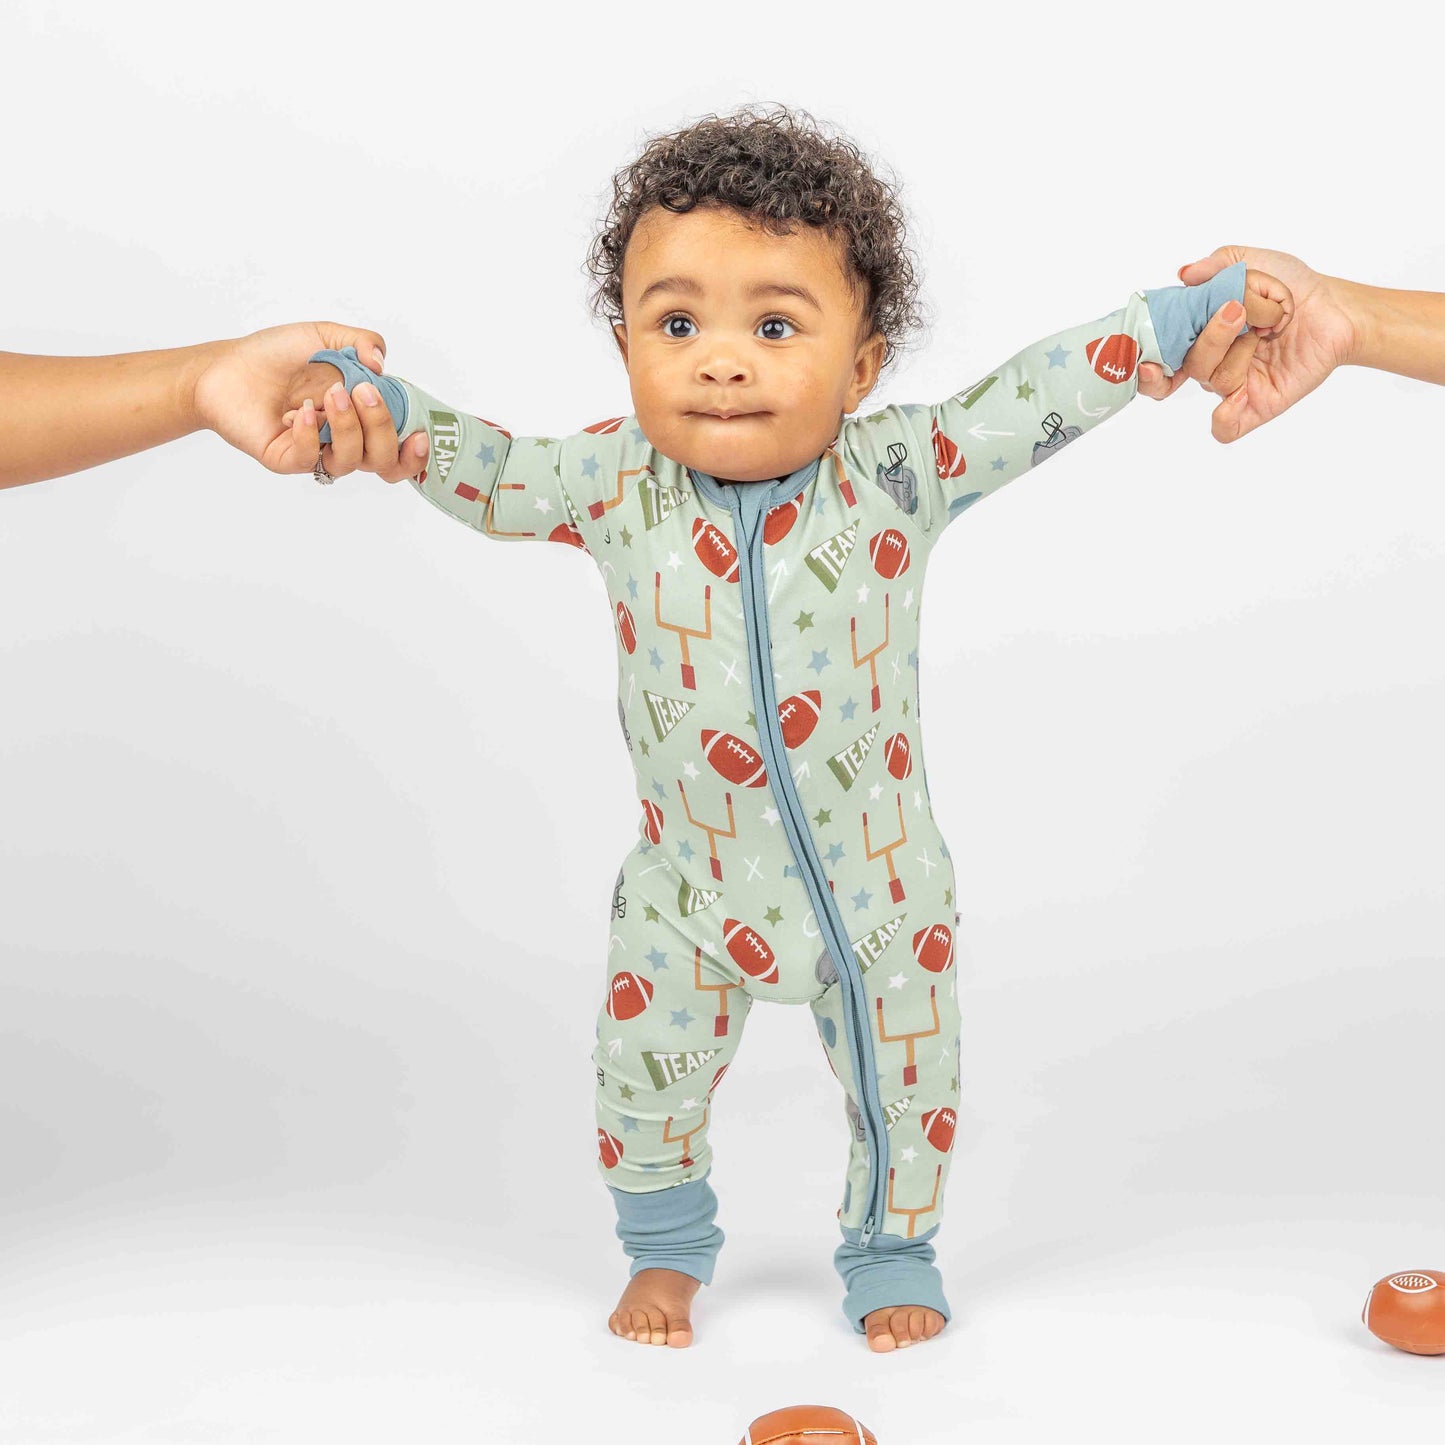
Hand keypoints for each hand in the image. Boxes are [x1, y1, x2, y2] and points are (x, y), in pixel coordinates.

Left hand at [190, 322, 430, 479]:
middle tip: (362, 391)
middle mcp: (344, 439)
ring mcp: (316, 452)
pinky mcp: (287, 459)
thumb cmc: (275, 353)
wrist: (226, 366)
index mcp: (363, 417)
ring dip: (348, 427)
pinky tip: (298, 411)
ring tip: (329, 394)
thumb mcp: (325, 336)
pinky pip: (309, 459)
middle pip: (383, 460)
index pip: (399, 448)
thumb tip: (382, 365)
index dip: (415, 451)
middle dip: (382, 427)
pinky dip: (309, 433)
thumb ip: (361, 342)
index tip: (421, 435)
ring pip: (351, 461)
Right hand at [1138, 266, 1292, 419]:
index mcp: (1200, 333)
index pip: (1160, 353)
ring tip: (1267, 328)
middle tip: (1235, 312)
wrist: (1335, 307)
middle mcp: (1212, 361)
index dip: (1146, 358)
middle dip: (1207, 340)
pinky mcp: (1256, 404)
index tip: (1149, 352)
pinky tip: (1238, 398)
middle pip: (1186, 366)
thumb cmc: (1294, 287)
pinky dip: (1223, 418)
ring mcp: (1234, 384)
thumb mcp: (1253, 262)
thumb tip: (1184, 275)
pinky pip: (1226, 426)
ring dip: (1239, 351)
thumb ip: (1217, 264)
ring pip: (1213, 381)